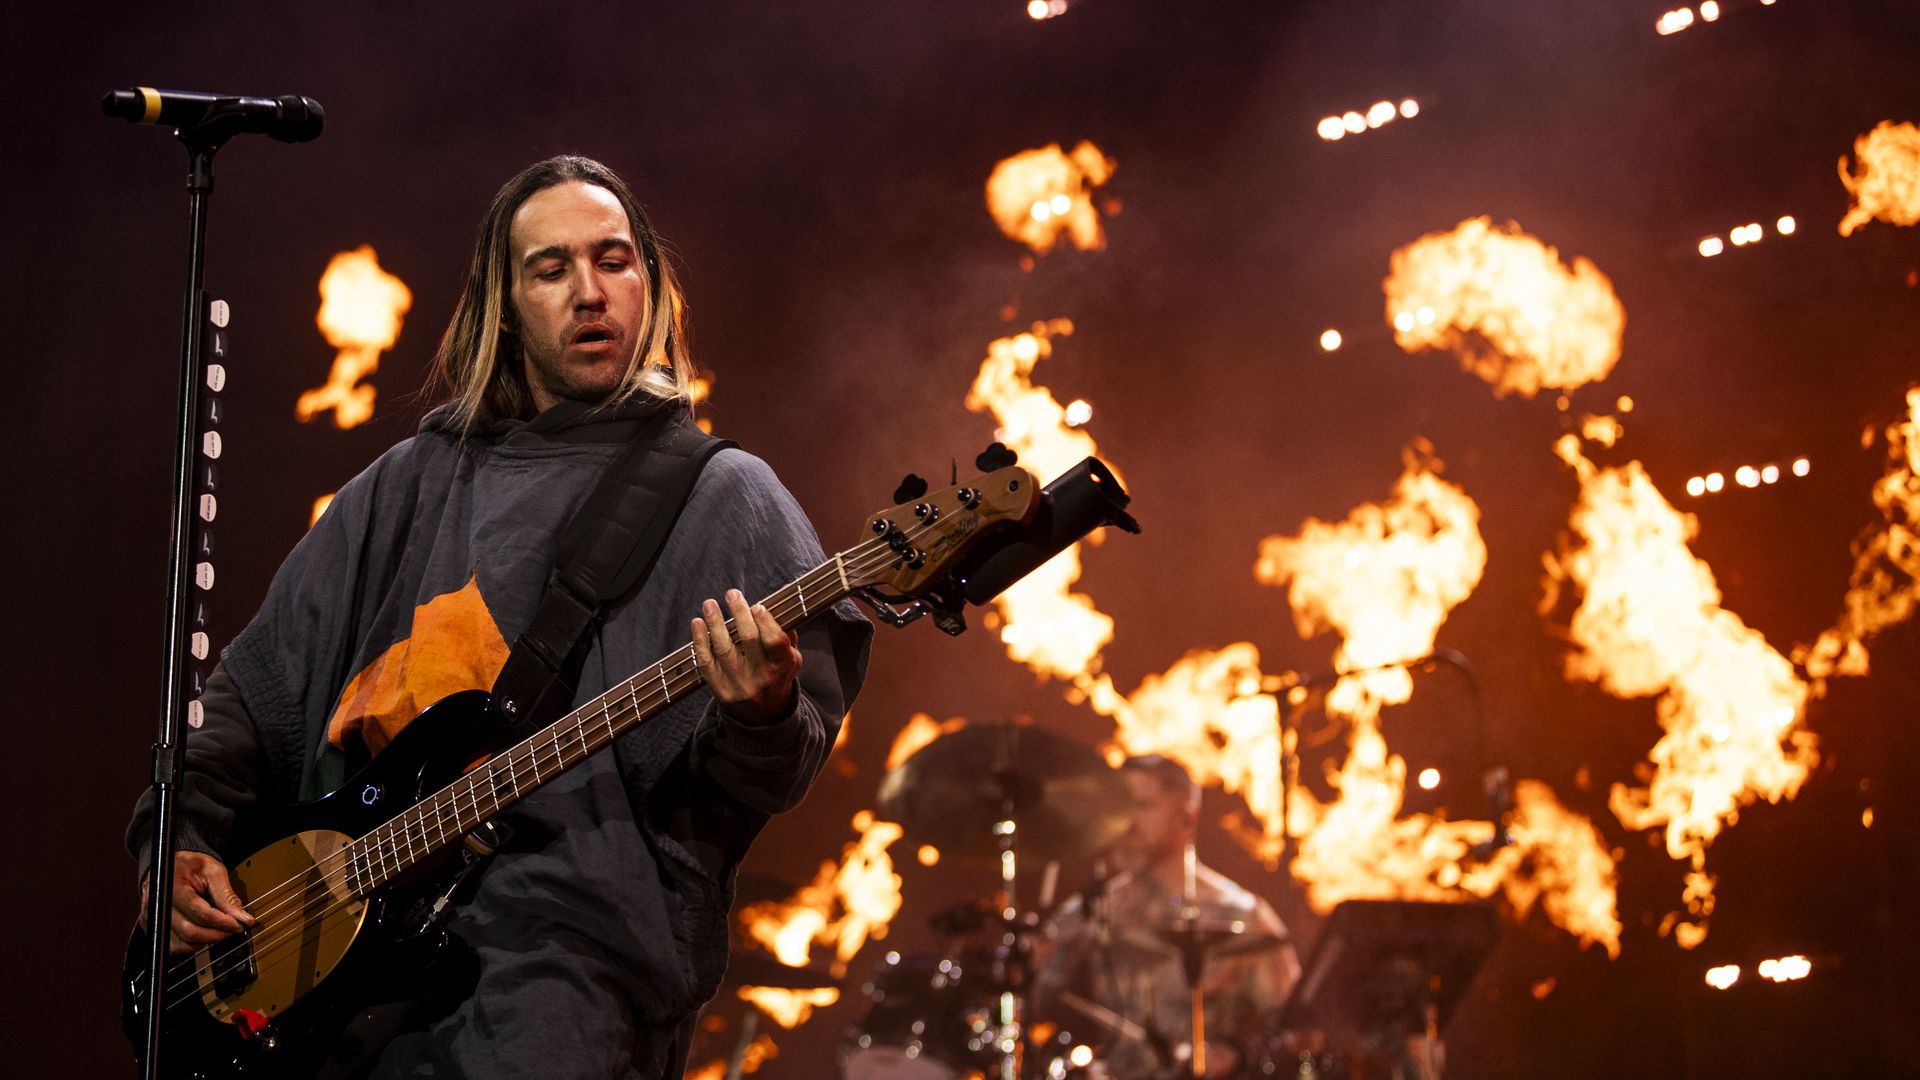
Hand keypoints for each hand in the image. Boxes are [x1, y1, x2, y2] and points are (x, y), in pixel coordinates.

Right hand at [140, 850, 254, 955]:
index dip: (223, 922)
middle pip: (191, 932)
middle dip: (218, 934)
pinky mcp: (156, 929)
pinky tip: (205, 929)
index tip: (240, 924)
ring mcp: (154, 920)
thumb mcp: (213, 871)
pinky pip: (178, 946)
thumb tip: (243, 917)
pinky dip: (195, 942)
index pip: (200, 913)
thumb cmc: (191, 866)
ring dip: (208, 939)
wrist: (172, 866)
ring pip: (185, 942)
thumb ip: (227, 895)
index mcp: (171, 887)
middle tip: (234, 928)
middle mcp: (158, 906)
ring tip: (220, 926)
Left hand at [691, 588, 801, 723]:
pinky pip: (706, 663)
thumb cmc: (778, 676)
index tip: (756, 605)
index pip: (775, 642)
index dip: (765, 622)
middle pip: (748, 640)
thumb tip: (772, 606)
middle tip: (732, 594)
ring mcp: (739, 685)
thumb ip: (785, 635)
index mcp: (783, 667)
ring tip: (710, 604)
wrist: (764, 715)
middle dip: (739, 613)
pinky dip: (700, 641)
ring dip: (715, 623)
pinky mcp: (721, 690)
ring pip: (724, 649)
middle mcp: (762, 677)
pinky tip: (697, 623)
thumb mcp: (791, 659)